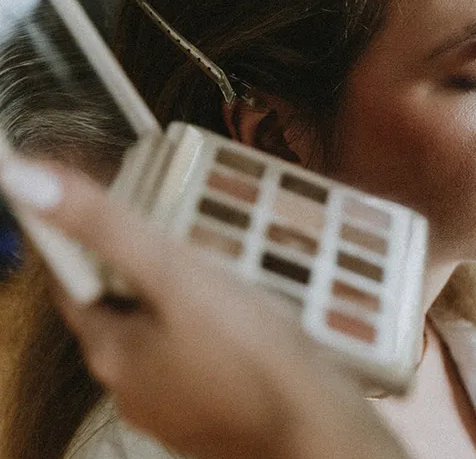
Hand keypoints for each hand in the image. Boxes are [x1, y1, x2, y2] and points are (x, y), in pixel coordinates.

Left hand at [0, 157, 406, 458]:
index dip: (96, 242)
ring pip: (163, 339)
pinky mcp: (210, 419)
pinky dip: (213, 342)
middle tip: (194, 246)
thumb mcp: (177, 274)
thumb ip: (106, 227)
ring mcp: (170, 409)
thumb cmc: (252, 352)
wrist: (314, 425)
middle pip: (123, 311)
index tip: (133, 216)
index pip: (74, 283)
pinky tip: (250, 330)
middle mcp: (129, 388)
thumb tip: (31, 180)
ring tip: (230, 283)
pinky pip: (198, 366)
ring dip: (184, 309)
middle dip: (151, 275)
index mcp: (110, 351)